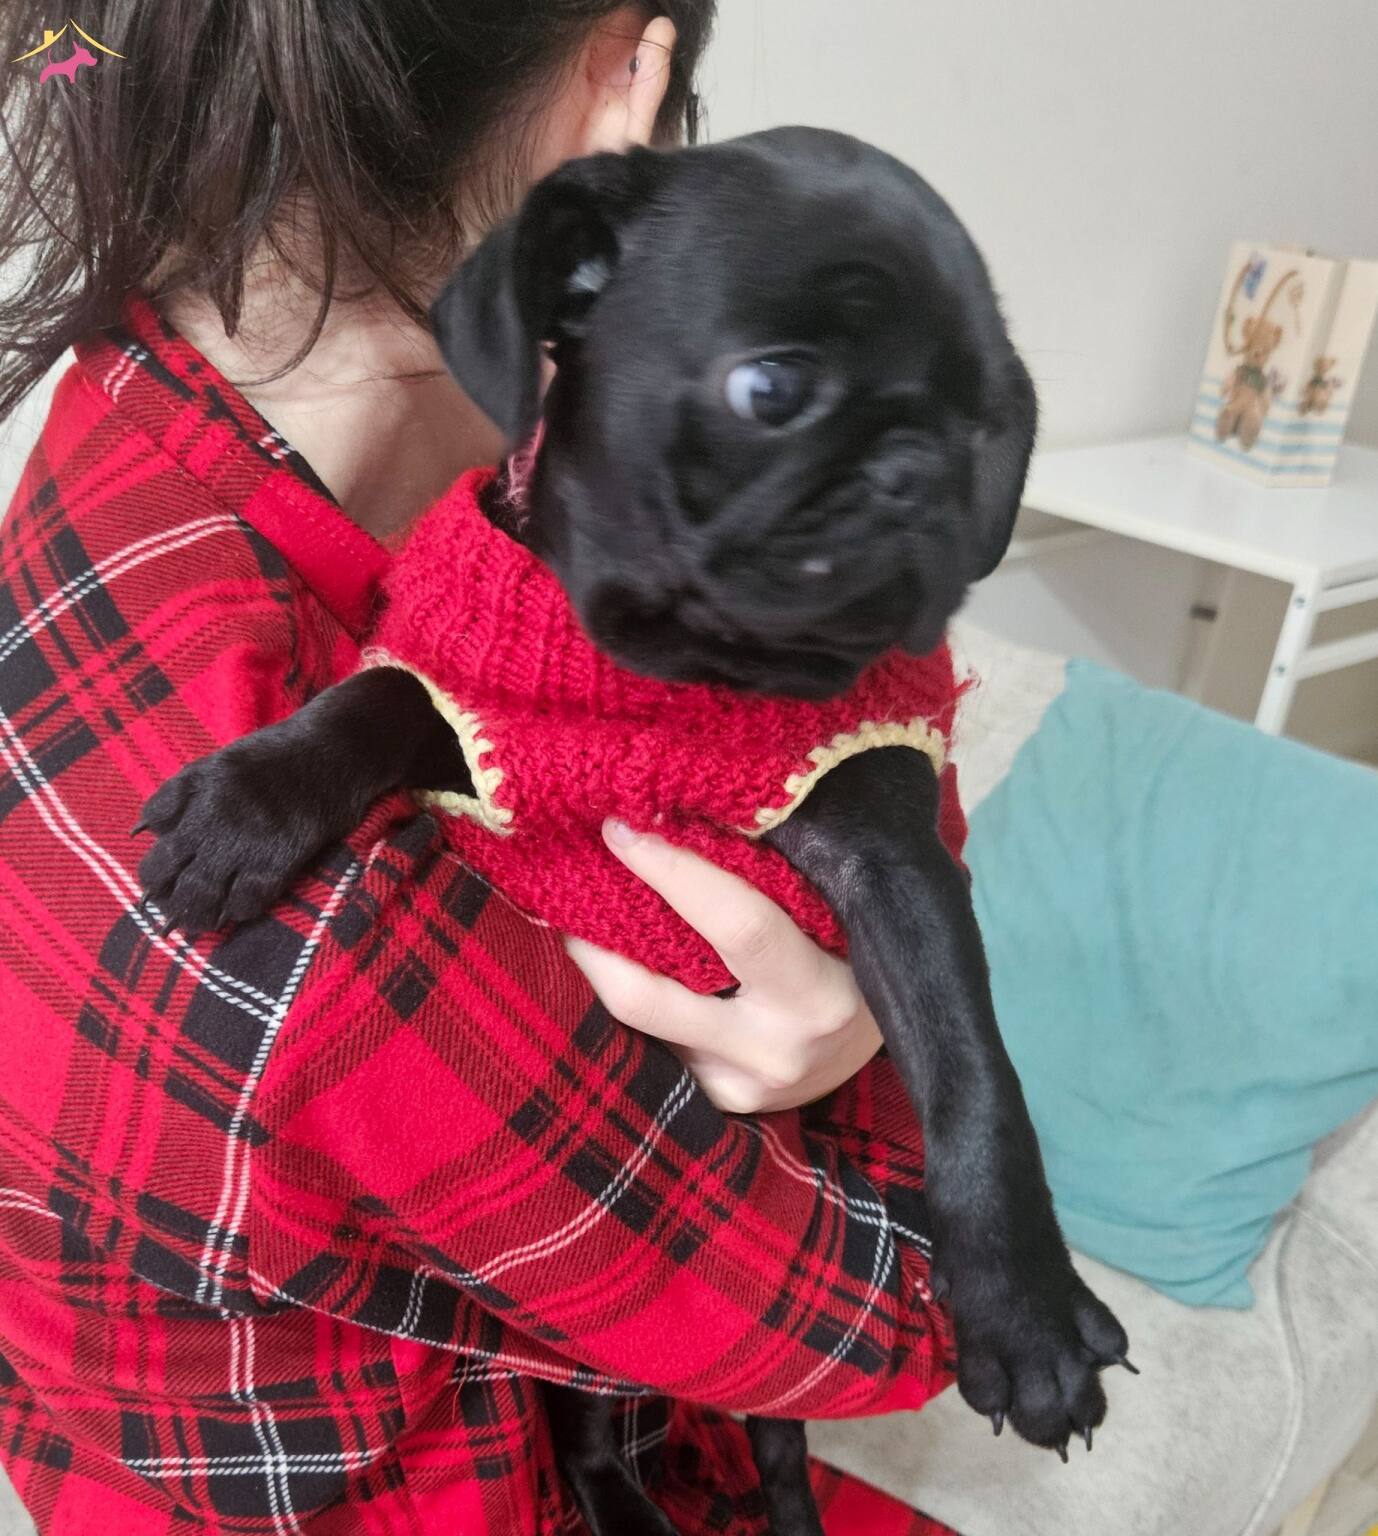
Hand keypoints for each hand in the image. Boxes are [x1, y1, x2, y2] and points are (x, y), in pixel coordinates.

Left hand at [563, 819, 882, 1114]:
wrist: (912, 1037)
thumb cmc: (864, 947)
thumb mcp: (837, 910)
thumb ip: (773, 873)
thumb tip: (680, 808)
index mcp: (819, 994)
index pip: (735, 923)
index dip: (671, 871)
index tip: (620, 828)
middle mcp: (777, 1052)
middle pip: (647, 996)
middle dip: (590, 942)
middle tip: (562, 891)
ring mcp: (744, 1088)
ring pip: (638, 1027)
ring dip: (604, 972)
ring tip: (581, 920)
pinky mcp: (722, 1107)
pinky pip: (656, 1046)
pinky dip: (638, 1002)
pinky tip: (626, 966)